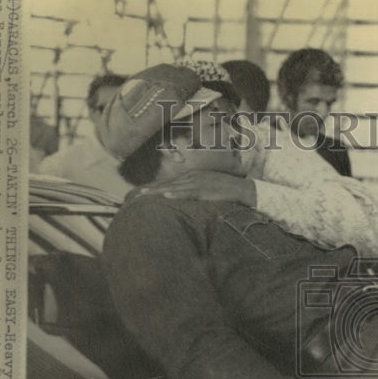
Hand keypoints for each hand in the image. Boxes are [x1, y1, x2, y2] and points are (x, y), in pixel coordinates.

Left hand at [140, 170, 255, 205]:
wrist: (243, 189)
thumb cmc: (226, 191)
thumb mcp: (207, 190)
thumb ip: (195, 193)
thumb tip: (184, 201)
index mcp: (191, 177)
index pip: (168, 183)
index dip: (154, 188)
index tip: (140, 193)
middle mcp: (191, 177)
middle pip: (167, 184)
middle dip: (150, 189)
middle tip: (134, 195)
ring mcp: (197, 182)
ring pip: (173, 187)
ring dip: (157, 191)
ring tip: (143, 195)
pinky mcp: (205, 189)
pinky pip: (188, 192)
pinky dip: (177, 193)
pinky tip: (166, 196)